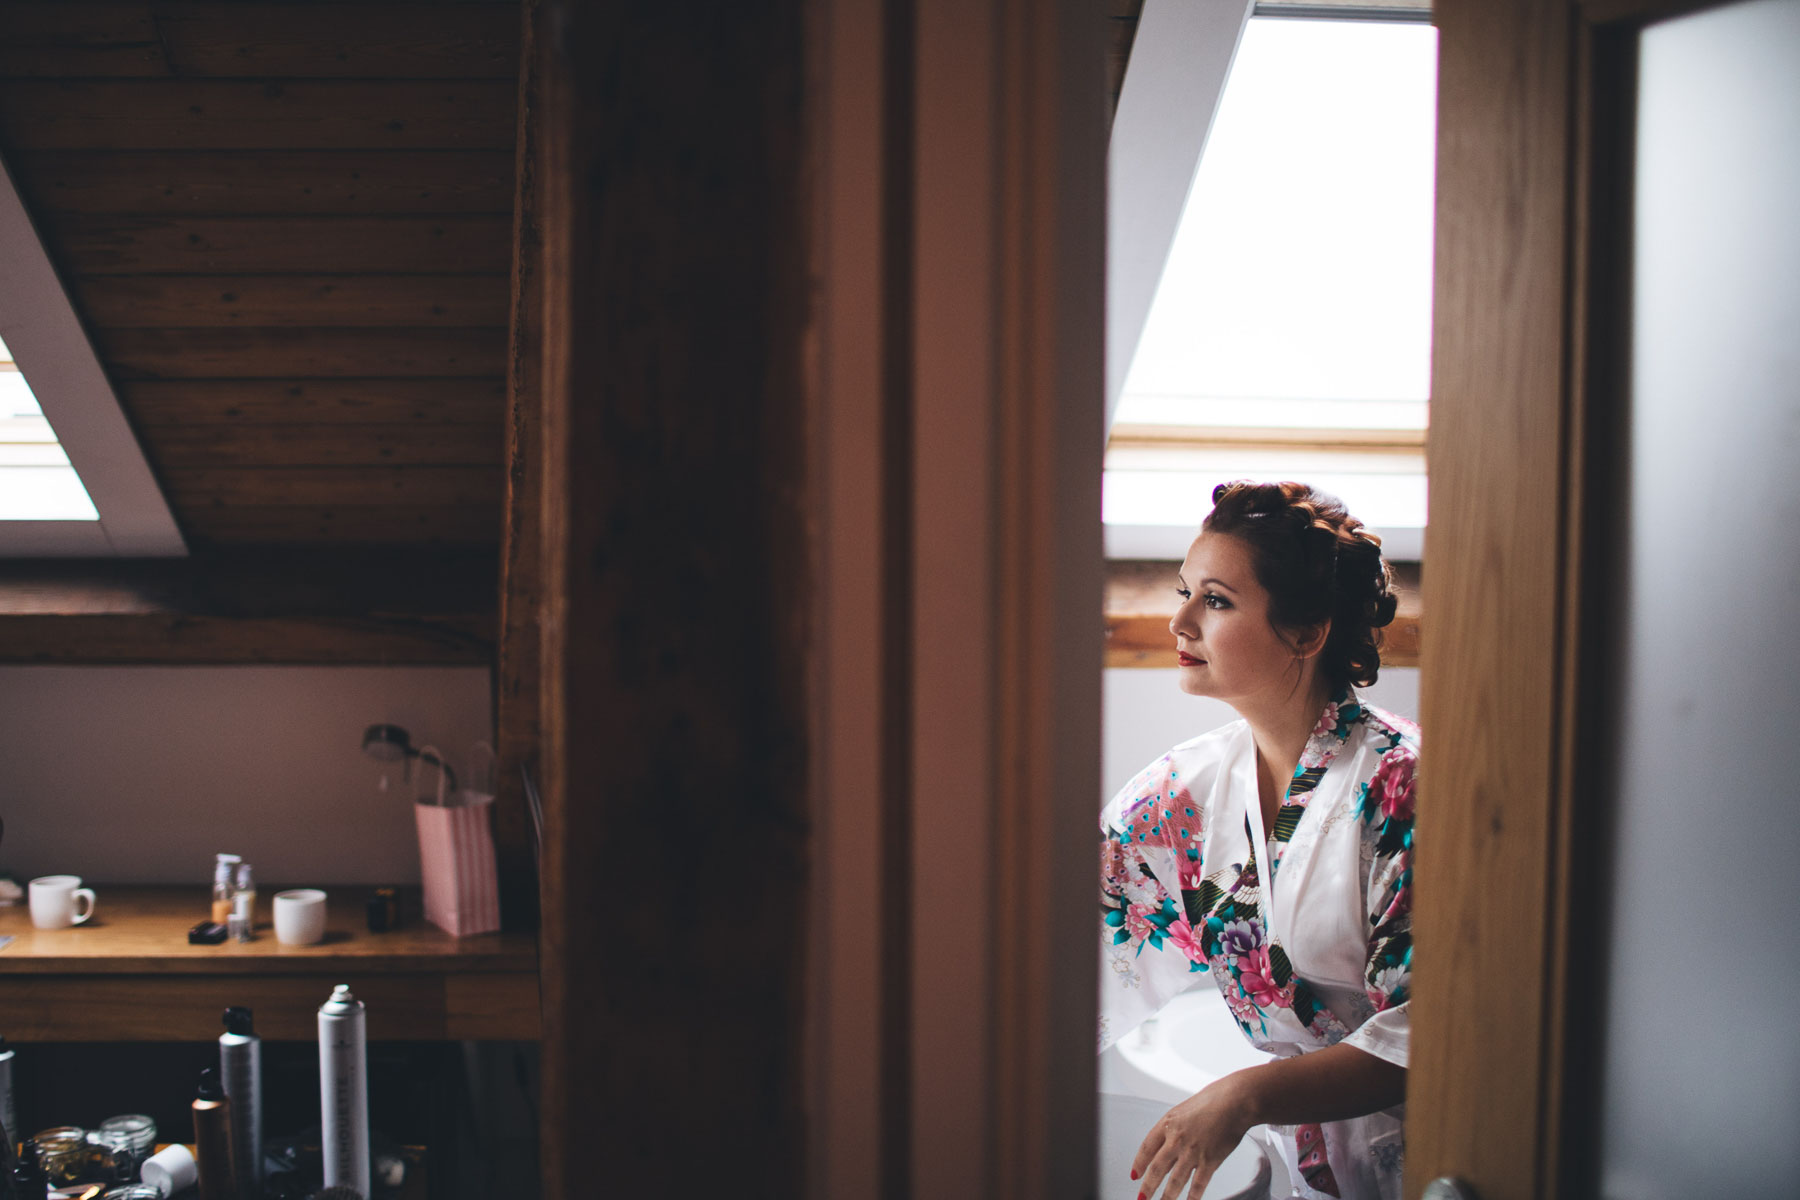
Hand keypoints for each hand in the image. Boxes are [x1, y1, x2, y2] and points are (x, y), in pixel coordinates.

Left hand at [1129, 1074, 1253, 1198]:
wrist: (1235, 1101)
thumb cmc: (1212, 1101)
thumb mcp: (1183, 1110)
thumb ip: (1174, 1129)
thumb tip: (1167, 1147)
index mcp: (1168, 1123)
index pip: (1146, 1148)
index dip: (1139, 1164)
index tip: (1135, 1175)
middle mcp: (1177, 1139)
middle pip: (1157, 1168)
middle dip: (1147, 1186)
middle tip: (1142, 1197)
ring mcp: (1193, 1151)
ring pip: (1175, 1181)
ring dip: (1167, 1197)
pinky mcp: (1210, 1161)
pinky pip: (1198, 1184)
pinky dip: (1193, 1197)